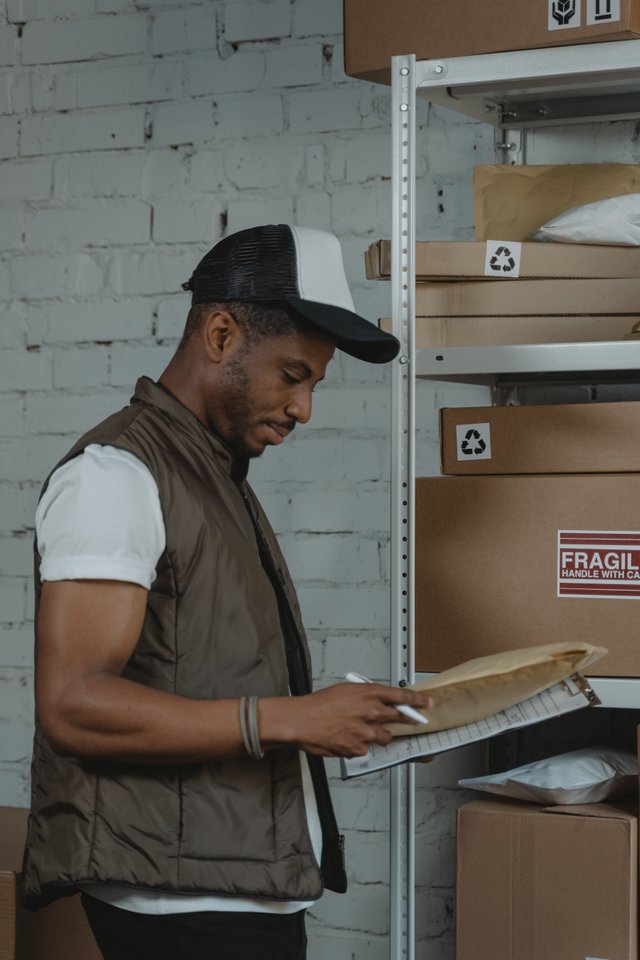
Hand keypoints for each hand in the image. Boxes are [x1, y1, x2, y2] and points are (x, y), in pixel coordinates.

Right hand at [260, 682, 430, 758]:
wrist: (301, 721)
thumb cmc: (319, 705)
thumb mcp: (346, 691)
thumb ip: (366, 695)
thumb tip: (378, 701)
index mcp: (369, 693)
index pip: (402, 695)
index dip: (418, 700)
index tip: (427, 703)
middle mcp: (371, 712)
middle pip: (400, 717)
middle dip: (407, 720)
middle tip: (411, 721)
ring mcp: (366, 732)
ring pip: (384, 736)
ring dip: (378, 734)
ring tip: (361, 730)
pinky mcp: (359, 748)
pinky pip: (367, 749)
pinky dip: (360, 746)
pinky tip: (347, 739)